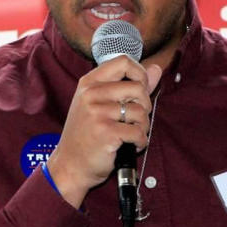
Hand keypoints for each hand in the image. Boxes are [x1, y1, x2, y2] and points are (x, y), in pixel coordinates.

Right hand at [47, 55, 161, 207]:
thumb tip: (156, 68)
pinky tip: (130, 145)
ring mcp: (98, 113)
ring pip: (140, 111)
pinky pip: (139, 131)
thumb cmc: (87, 134)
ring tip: (131, 135)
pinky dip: (140, 141)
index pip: (124, 61)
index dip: (140, 73)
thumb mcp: (102, 104)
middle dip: (145, 106)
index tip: (140, 90)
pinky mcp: (106, 132)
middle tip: (135, 119)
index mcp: (89, 83)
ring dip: (143, 126)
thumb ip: (130, 85)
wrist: (70, 165)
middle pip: (138, 87)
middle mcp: (91, 94)